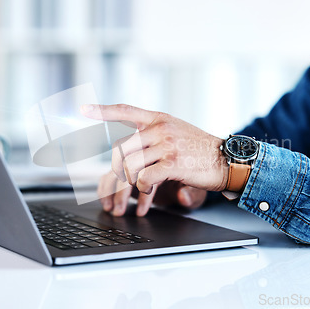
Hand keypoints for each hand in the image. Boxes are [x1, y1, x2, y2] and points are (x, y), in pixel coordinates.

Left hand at [81, 104, 227, 215]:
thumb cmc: (199, 150)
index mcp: (158, 119)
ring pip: (130, 166)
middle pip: (121, 150)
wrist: (227, 160)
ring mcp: (166, 144)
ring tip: (132, 199)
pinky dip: (142, 190)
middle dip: (114, 175)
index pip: (125, 110)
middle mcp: (160, 128)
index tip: (83, 109)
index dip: (102, 110)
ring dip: (127, 188)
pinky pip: (144, 178)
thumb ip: (152, 136)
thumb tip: (126, 150)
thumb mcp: (176, 132)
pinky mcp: (173, 162)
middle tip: (115, 192)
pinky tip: (148, 192)